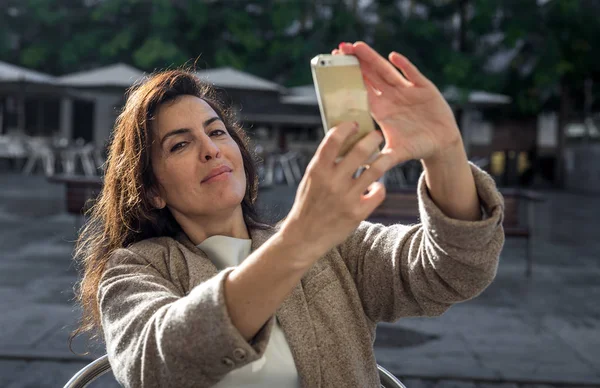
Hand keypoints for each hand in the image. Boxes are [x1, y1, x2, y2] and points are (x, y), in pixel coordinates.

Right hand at [279, 122, 394, 259]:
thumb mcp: (310, 179)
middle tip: (377, 135)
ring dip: (383, 159)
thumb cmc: (308, 204)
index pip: (334, 140)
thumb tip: (345, 140)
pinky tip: (375, 186)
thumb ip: (325, 162)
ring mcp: (346, 198)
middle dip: (373, 138)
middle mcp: (332, 182)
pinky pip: (378, 192)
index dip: (346, 128)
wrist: (304, 237)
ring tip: (386, 156)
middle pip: (360, 151)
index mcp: (317, 170)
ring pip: (376, 170)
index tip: (355, 124)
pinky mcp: (358, 213)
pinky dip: (379, 186)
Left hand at [334, 42, 462, 164]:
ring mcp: (407, 91)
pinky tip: (394, 57)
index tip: (335, 69)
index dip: (349, 80)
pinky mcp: (424, 89)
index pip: (361, 91)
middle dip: (356, 62)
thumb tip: (366, 168)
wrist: (440, 144)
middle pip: (370, 76)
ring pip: (386, 71)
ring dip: (372, 59)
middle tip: (340, 48)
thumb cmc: (416, 148)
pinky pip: (412, 75)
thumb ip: (382, 158)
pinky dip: (404, 66)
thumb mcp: (397, 154)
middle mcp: (391, 97)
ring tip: (357, 46)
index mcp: (381, 110)